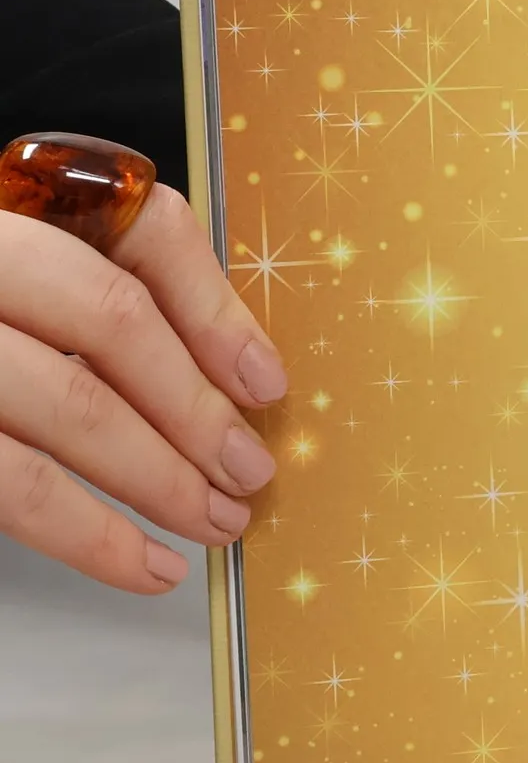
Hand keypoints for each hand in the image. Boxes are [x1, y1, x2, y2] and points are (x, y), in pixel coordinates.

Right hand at [0, 187, 284, 591]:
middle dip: (197, 408)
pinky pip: (7, 483)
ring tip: (214, 525)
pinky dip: (89, 535)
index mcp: (11, 199)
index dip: (217, 309)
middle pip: (110, 318)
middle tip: (250, 475)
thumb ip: (111, 295)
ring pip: (65, 405)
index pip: (144, 226)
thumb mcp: (31, 276)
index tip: (267, 384)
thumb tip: (239, 376)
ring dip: (158, 479)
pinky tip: (142, 563)